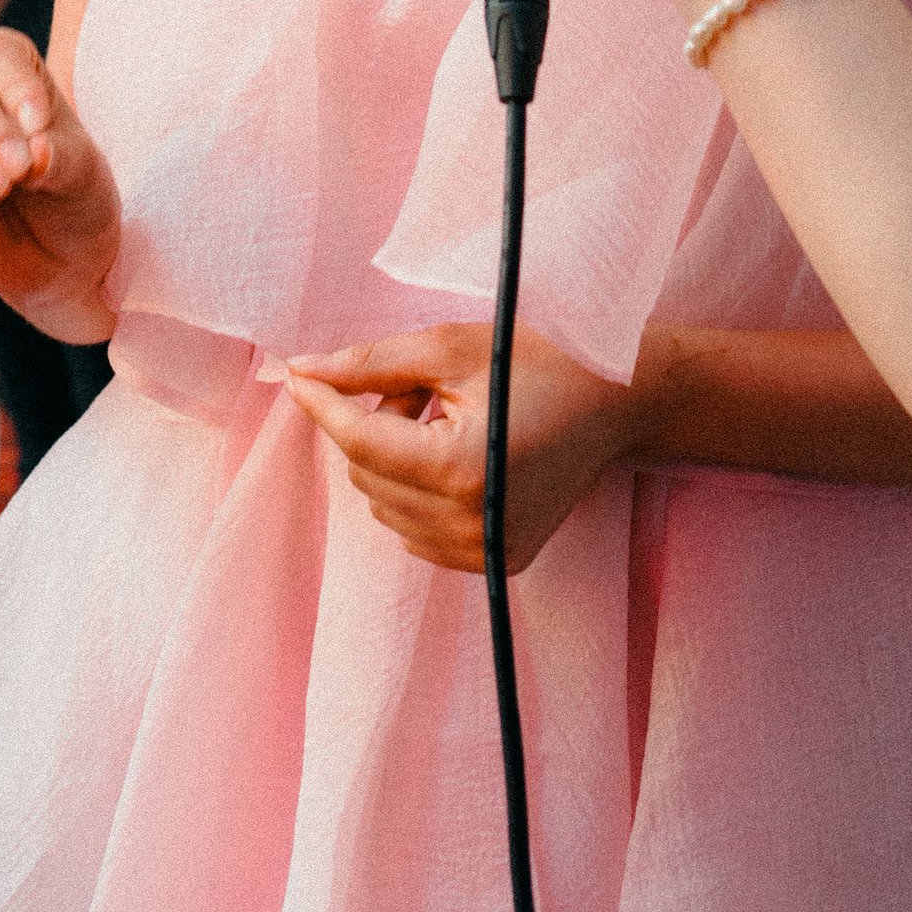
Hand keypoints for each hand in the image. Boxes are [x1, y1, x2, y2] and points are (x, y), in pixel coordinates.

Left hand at [284, 323, 637, 572]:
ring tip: (442, 419)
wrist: (615, 404)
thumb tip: (302, 371)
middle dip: (372, 423)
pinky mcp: (494, 563)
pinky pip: (416, 531)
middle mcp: (470, 524)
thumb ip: (371, 364)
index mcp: (460, 469)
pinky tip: (456, 455)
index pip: (360, 441)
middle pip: (366, 474)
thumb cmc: (538, 363)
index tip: (296, 374)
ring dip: (393, 458)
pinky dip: (416, 492)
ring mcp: (484, 552)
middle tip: (416, 389)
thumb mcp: (451, 348)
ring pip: (385, 505)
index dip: (322, 404)